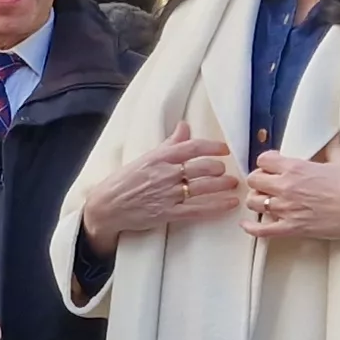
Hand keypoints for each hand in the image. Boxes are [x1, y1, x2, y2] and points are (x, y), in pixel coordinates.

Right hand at [81, 122, 238, 246]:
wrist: (105, 206)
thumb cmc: (124, 181)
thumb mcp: (146, 157)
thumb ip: (169, 143)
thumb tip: (184, 125)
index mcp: (159, 157)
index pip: (192, 147)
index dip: (212, 147)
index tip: (224, 149)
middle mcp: (165, 174)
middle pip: (201, 167)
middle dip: (218, 168)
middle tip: (226, 170)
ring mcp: (167, 194)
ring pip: (203, 187)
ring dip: (222, 185)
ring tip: (233, 184)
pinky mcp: (167, 214)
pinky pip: (197, 210)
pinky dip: (216, 206)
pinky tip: (230, 203)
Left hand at [239, 146, 339, 241]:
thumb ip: (330, 146)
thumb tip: (331, 135)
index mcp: (296, 167)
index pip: (263, 160)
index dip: (266, 163)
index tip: (272, 167)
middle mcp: (286, 187)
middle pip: (253, 180)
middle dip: (258, 181)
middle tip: (267, 184)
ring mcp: (287, 209)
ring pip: (254, 203)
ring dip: (256, 201)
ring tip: (264, 201)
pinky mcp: (293, 229)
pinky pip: (262, 230)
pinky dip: (251, 228)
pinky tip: (247, 224)